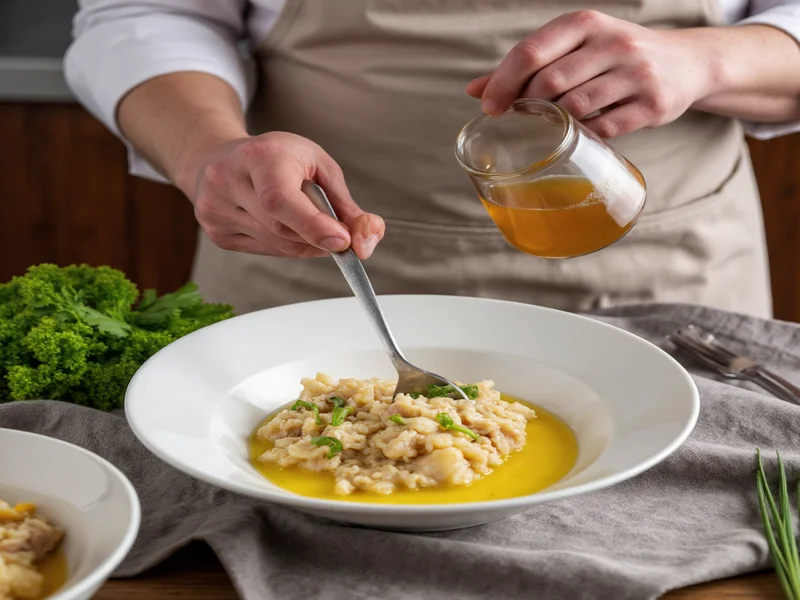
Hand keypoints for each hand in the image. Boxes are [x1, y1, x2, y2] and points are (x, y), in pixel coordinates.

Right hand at [180, 131, 384, 258]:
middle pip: (282, 228)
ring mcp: (216, 210)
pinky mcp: (216, 233)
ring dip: (306, 245)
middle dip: (318, 238)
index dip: (313, 225)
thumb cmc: (278, 158)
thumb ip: (345, 205)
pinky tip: (289, 228)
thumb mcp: (318, 166)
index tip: (342, 242)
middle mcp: (228, 182)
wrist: (220, 158)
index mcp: (258, 157)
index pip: (280, 200)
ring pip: (276, 245)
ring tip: (316, 227)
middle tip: (343, 239)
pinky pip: (265, 251)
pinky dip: (288, 246)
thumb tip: (366, 242)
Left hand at [466, 10, 713, 137]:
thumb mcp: (574, 48)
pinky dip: (584, 136)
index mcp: (586, 23)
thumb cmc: (614, 56)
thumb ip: (527, 66)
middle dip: (527, 105)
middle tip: (521, 118)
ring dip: (555, 123)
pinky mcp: (653, 105)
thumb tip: (475, 90)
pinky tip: (579, 134)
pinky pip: (605, 129)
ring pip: (576, 107)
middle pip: (550, 82)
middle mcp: (613, 43)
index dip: (503, 82)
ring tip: (551, 125)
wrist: (686, 63)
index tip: (488, 106)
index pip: (532, 51)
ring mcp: (636, 75)